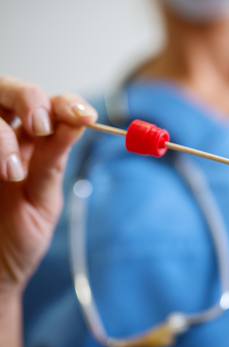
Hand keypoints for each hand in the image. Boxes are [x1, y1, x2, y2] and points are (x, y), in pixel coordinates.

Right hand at [0, 76, 96, 297]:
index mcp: (33, 146)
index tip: (84, 116)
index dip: (67, 103)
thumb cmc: (18, 238)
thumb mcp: (42, 199)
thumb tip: (79, 122)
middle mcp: (4, 139)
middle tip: (42, 127)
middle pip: (9, 90)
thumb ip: (53, 161)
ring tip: (13, 173)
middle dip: (29, 99)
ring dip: (0, 133)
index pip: (50, 106)